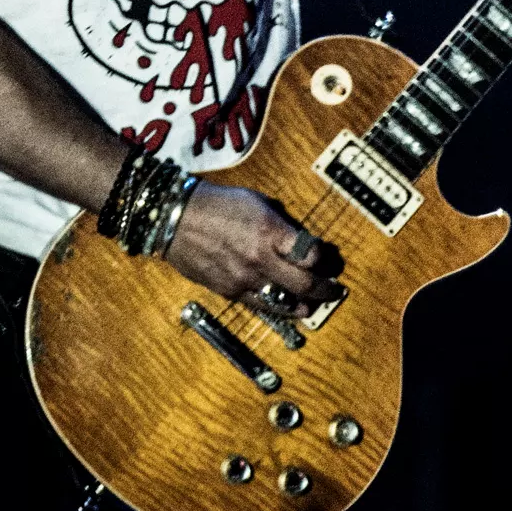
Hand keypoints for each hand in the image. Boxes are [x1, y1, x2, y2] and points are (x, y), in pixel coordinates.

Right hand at [164, 181, 338, 314]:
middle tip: (335, 290)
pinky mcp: (229, 291)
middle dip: (325, 290)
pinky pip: (261, 306)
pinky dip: (278, 308)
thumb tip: (302, 242)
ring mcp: (244, 279)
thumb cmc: (218, 205)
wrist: (176, 219)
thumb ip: (282, 224)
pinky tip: (287, 307)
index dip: (324, 258)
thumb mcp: (257, 202)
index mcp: (269, 231)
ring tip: (314, 305)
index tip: (327, 258)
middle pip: (304, 284)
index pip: (311, 254)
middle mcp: (259, 258)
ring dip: (305, 305)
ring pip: (284, 302)